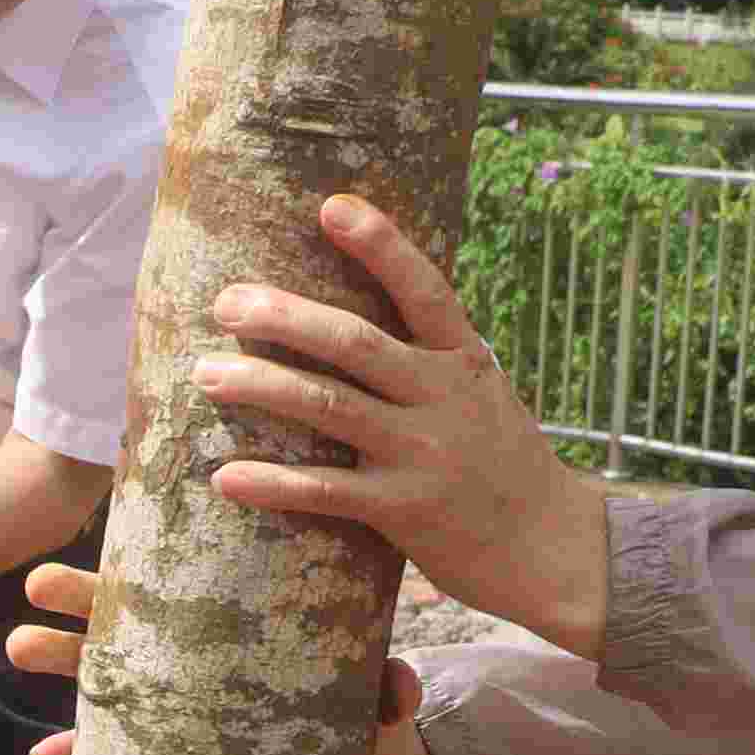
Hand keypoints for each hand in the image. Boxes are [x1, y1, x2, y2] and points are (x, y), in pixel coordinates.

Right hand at [11, 557, 429, 754]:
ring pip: (103, 678)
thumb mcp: (371, 691)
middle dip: (77, 598)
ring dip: (59, 658)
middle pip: (123, 619)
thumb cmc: (355, 708)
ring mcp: (170, 709)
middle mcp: (186, 659)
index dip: (135, 560)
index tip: (111, 523)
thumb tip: (401, 692)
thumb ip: (386, 690)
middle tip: (38, 580)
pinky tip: (44, 753)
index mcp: (228, 624)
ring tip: (19, 641)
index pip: (178, 582)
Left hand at [195, 195, 615, 657]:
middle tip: (226, 302)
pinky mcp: (404, 511)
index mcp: (464, 360)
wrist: (550, 549)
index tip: (331, 206)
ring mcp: (424, 455)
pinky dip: (274, 484)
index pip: (424, 289)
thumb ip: (428, 357)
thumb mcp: (482, 393)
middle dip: (286, 318)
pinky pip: (327, 492)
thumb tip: (348, 317)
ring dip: (261, 386)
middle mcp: (444, 398)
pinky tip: (225, 476)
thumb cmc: (501, 462)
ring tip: (203, 373)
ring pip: (330, 408)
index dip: (380, 246)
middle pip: (356, 343)